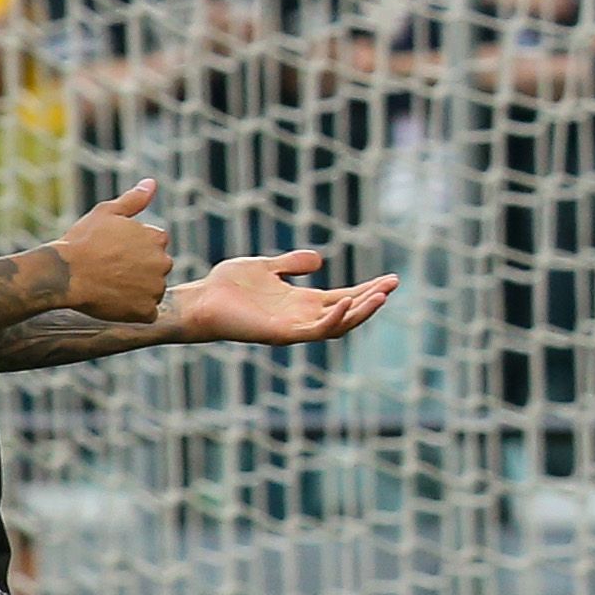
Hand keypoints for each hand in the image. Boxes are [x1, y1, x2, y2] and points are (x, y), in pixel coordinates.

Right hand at [53, 179, 173, 321]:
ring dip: (137, 291)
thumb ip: (134, 200)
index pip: (155, 246)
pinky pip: (146, 313)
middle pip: (156, 269)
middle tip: (110, 270)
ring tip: (110, 285)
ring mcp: (156, 288)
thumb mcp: (107, 213)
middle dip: (138, 270)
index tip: (113, 252)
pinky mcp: (146, 311)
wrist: (64, 273)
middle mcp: (163, 263)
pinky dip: (133, 310)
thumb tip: (152, 183)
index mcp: (157, 238)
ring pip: (152, 291)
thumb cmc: (82, 241)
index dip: (132, 250)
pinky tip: (114, 302)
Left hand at [171, 247, 400, 345]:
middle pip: (348, 311)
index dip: (367, 289)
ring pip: (338, 325)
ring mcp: (294, 328)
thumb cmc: (228, 286)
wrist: (201, 301)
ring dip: (361, 312)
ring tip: (380, 296)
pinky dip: (332, 318)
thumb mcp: (267, 267)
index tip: (391, 279)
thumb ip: (292, 264)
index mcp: (302, 302)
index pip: (345, 297)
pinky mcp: (282, 334)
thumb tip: (320, 260)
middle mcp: (303, 317)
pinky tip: (345, 301)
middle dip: (372, 300)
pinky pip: (315, 330)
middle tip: (393, 285)